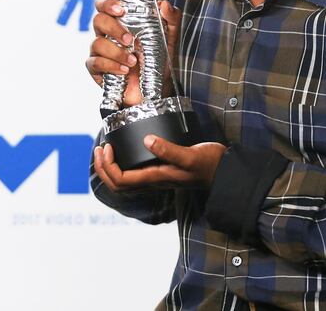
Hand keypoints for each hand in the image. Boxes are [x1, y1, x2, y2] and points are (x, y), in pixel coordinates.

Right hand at [86, 0, 180, 103]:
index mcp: (121, 22)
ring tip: (133, 61)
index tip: (120, 9)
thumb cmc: (158, 61)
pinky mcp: (96, 68)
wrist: (155, 89)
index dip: (108, 3)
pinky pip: (95, 63)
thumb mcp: (170, 39)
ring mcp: (100, 51)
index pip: (105, 6)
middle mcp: (108, 34)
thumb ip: (171, 20)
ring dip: (116, 52)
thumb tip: (165, 4)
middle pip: (98, 20)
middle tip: (130, 39)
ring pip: (97, 43)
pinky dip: (111, 66)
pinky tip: (124, 71)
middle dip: (114, 28)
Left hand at [93, 135, 226, 190]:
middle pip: (117, 185)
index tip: (107, 147)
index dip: (107, 166)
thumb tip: (147, 141)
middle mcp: (153, 182)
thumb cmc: (209, 164)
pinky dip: (123, 165)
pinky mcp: (163, 172)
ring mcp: (157, 178)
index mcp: (156, 178)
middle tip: (100, 148)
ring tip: (106, 150)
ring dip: (110, 168)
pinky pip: (134, 175)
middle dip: (103, 168)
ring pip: (124, 181)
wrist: (225, 173)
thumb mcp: (190, 154)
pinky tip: (127, 152)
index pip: (121, 180)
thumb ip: (169, 150)